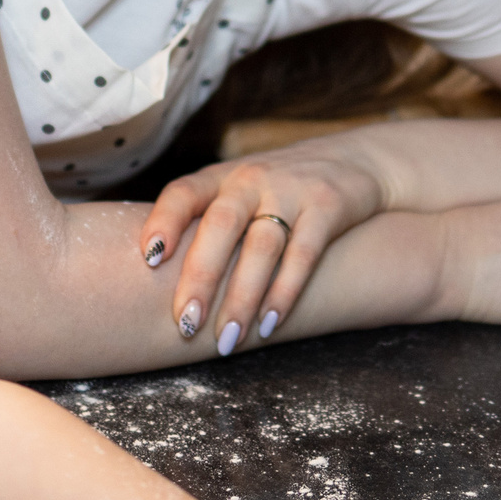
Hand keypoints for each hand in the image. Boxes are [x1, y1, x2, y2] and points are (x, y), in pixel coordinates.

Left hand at [140, 143, 387, 354]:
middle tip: (186, 325)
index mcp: (220, 177)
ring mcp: (291, 190)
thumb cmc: (276, 191)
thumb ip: (206, 225)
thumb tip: (156, 284)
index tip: (149, 258)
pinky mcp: (328, 206)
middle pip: (221, 225)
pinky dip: (285, 292)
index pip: (183, 192)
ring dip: (243, 297)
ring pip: (262, 246)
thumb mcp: (238, 192)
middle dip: (201, 277)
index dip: (164, 222)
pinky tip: (269, 324)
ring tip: (227, 340)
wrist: (352, 160)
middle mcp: (251, 179)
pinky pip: (304, 254)